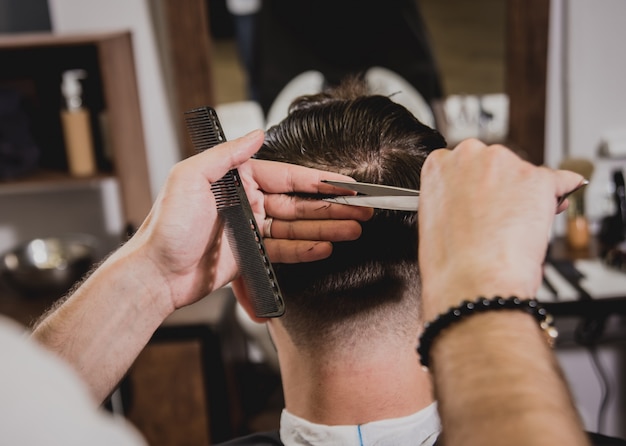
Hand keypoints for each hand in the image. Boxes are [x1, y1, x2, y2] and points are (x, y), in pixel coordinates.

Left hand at [127, 130, 371, 310]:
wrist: (156, 274)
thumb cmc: (166, 227)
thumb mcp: (189, 178)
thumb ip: (226, 155)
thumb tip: (255, 134)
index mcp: (236, 180)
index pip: (287, 177)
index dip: (319, 181)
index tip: (345, 184)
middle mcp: (247, 203)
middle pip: (298, 204)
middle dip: (332, 207)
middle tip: (360, 210)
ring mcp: (250, 230)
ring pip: (296, 228)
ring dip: (326, 229)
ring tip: (352, 230)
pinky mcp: (250, 256)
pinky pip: (284, 251)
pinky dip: (305, 249)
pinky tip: (325, 247)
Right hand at [417, 139, 584, 320]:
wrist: (473, 283)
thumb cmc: (450, 263)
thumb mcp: (434, 220)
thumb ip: (453, 199)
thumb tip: (477, 200)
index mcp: (438, 166)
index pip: (465, 164)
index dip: (475, 186)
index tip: (480, 201)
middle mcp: (470, 156)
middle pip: (496, 163)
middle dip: (501, 186)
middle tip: (500, 217)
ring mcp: (505, 164)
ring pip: (525, 174)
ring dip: (525, 195)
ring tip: (516, 228)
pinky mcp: (537, 178)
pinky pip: (559, 182)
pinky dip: (556, 199)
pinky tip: (548, 213)